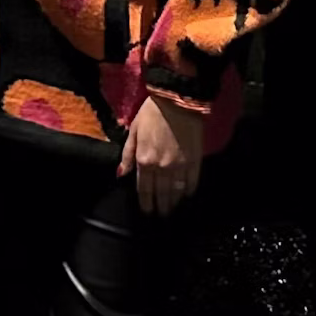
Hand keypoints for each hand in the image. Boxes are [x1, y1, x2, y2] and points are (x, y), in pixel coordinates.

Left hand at [117, 97, 205, 216]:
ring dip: (173, 202)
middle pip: (161, 194)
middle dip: (160, 207)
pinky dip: (189, 190)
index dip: (145, 202)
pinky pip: (192, 181)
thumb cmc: (152, 113)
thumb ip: (127, 155)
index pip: (144, 189)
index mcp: (144, 160)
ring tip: (172, 209)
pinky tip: (187, 195)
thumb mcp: (134, 131)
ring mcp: (179, 166)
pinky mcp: (194, 161)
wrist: (177, 101)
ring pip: (176, 191)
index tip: (147, 211)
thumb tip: (121, 175)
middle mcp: (161, 167)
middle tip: (161, 215)